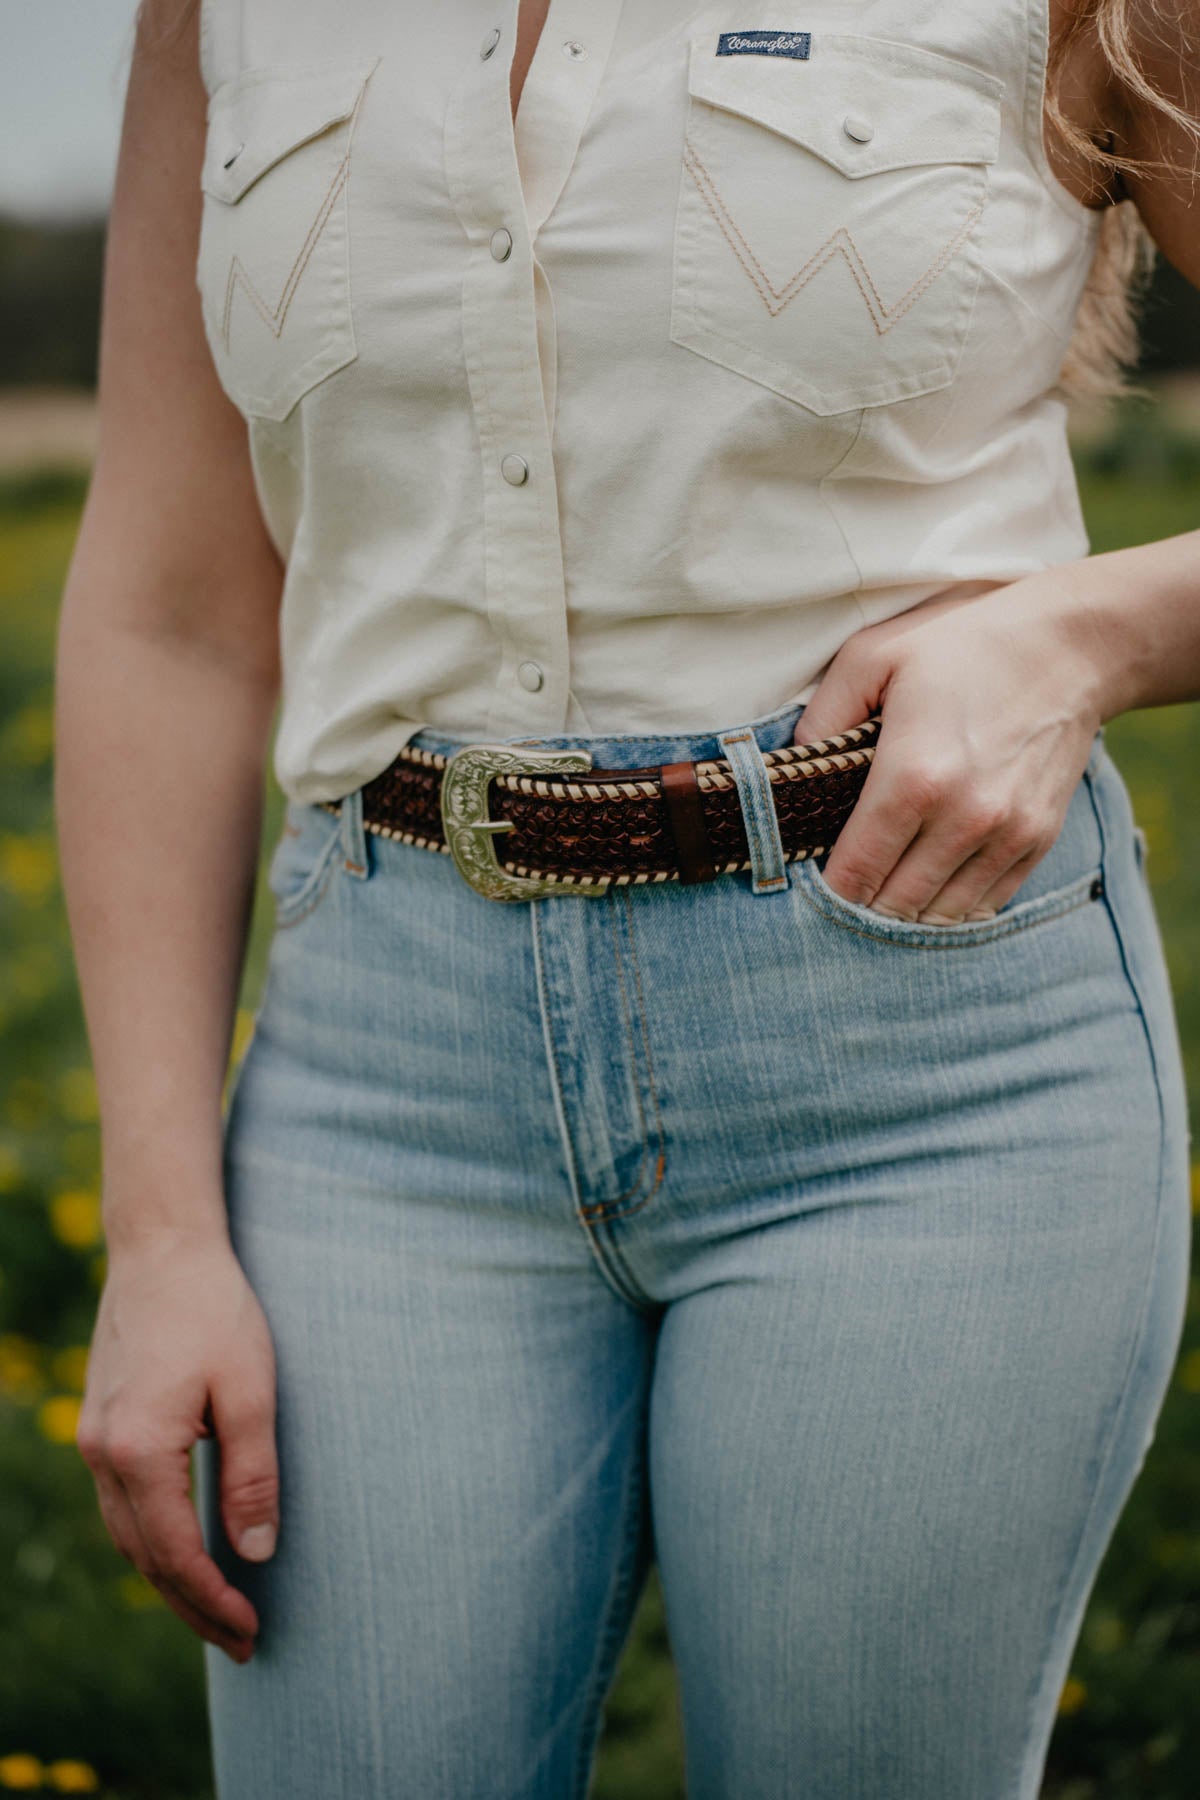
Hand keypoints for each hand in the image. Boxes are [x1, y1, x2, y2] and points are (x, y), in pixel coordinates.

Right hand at [76, 1227, 277, 1662]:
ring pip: (127, 1535)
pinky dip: (151, 1539)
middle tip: (240, 1642)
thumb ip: (252, 1476)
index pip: (174, 1555)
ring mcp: (93, 1438)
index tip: (250, 1632)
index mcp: (138, 1451)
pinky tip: (183, 1548)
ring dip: (169, 1578)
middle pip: (144, 1558)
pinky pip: (122, 1504)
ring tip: (216, 1609)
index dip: (213, 1601)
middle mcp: (102, 1454)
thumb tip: (255, 1554)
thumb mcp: (250, 1390)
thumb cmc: (215, 1309)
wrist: (162, 1245)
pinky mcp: (101, 1422)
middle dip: (192, 1606)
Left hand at [792, 573, 1107, 922]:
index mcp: (913, 778)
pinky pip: (986, 904)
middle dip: (860, 905)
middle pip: (893, 905)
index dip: (825, 890)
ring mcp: (1007, 834)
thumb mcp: (872, 657)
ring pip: (940, 916)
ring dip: (905, 912)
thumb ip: (820, 717)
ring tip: (882, 890)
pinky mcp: (1038, 840)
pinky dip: (952, 905)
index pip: (855, 874)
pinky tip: (929, 884)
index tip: (810, 881)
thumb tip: (788, 771)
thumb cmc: (963, 645)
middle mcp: (963, 817)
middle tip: (842, 885)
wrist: (1071, 646)